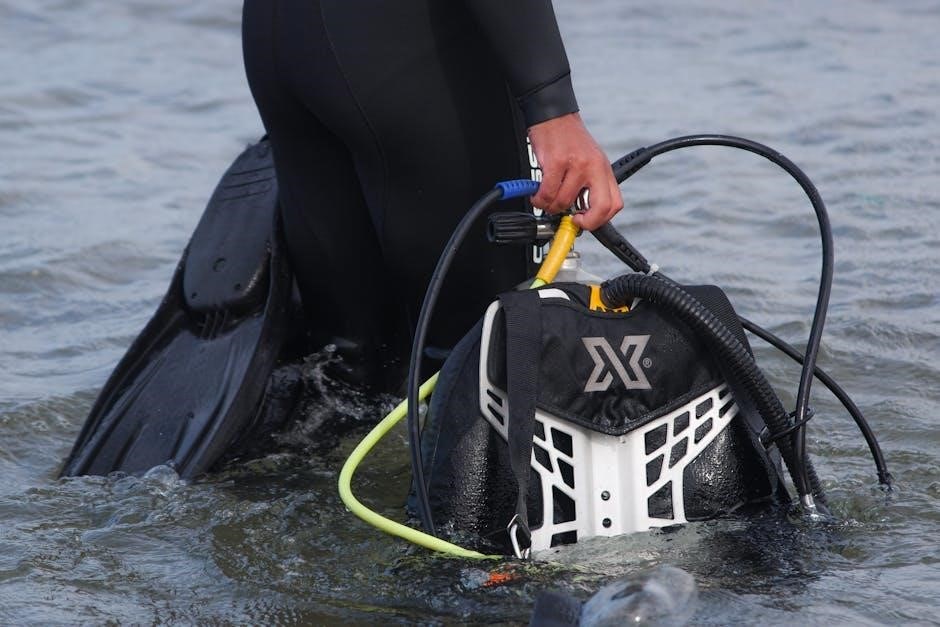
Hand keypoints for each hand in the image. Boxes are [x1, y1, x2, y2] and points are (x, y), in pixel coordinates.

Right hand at [527, 112, 622, 230]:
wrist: (554, 116)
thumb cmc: (568, 140)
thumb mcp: (588, 161)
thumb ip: (588, 186)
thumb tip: (579, 214)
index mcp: (604, 170)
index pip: (614, 204)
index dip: (599, 219)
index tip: (584, 221)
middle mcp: (594, 167)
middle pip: (600, 208)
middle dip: (582, 222)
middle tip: (568, 218)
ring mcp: (576, 165)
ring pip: (564, 203)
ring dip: (550, 206)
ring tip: (545, 198)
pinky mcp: (556, 162)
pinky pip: (547, 192)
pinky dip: (538, 198)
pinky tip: (537, 193)